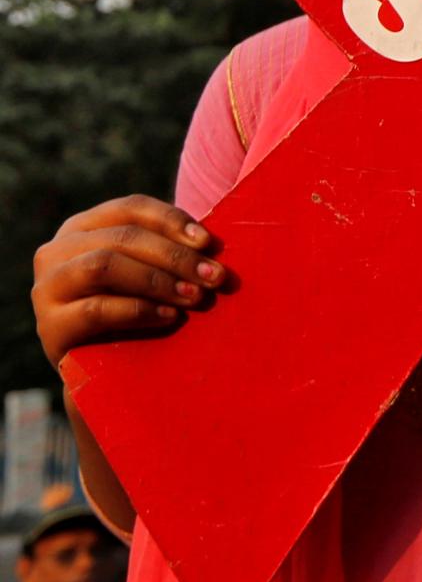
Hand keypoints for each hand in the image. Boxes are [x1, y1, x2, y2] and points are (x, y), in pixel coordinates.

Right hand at [32, 196, 225, 368]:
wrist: (105, 373)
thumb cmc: (137, 312)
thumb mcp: (148, 273)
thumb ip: (168, 251)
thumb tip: (211, 244)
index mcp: (83, 228)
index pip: (130, 208)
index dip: (171, 220)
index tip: (208, 242)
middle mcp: (57, 251)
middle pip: (123, 237)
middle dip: (176, 256)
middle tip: (215, 276)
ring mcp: (47, 288)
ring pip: (104, 265)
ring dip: (158, 279)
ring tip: (195, 297)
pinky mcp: (50, 325)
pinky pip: (97, 309)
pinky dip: (140, 309)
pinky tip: (170, 316)